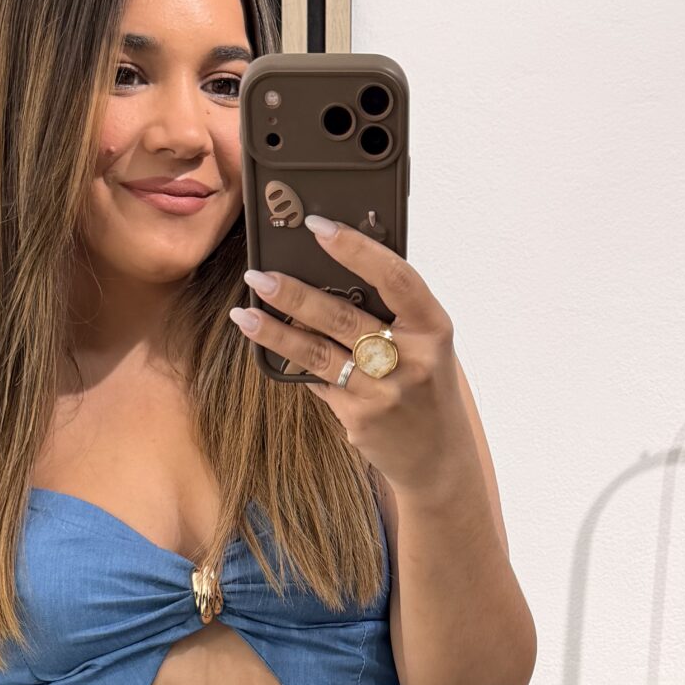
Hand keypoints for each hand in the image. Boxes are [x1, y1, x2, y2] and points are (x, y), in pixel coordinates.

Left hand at [228, 215, 467, 496]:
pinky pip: (319, 382)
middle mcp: (412, 359)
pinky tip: (272, 348)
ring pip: (319, 353)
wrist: (439, 457)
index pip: (394, 277)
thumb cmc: (427, 386)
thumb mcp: (426, 344)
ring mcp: (384, 392)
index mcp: (433, 327)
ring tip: (245, 314)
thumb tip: (328, 276)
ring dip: (276, 331)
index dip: (356, 249)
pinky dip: (296, 364)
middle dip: (295, 294)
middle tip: (259, 276)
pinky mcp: (361, 419)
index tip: (318, 227)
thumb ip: (392, 313)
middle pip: (344, 317)